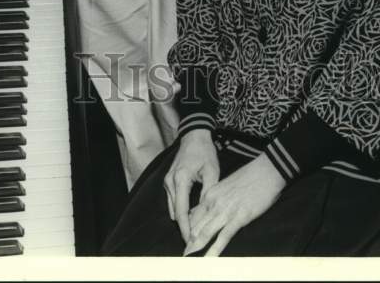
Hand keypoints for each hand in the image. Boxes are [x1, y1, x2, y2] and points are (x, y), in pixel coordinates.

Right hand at [163, 130, 218, 244]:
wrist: (194, 136)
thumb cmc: (205, 152)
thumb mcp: (212, 171)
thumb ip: (209, 191)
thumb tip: (207, 212)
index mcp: (180, 179)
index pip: (181, 211)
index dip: (186, 228)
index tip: (191, 243)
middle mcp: (170, 182)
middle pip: (174, 212)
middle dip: (183, 228)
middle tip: (193, 243)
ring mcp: (167, 181)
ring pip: (172, 208)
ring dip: (181, 220)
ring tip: (193, 233)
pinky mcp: (168, 181)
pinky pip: (173, 200)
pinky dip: (179, 210)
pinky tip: (190, 217)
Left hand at [183, 153, 285, 256]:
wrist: (265, 170)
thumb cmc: (248, 177)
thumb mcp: (225, 185)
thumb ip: (214, 198)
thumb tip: (205, 211)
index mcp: (210, 194)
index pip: (193, 216)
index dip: (187, 230)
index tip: (184, 241)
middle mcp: (214, 203)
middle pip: (196, 226)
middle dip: (189, 242)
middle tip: (183, 255)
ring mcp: (226, 211)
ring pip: (206, 232)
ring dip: (196, 247)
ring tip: (189, 260)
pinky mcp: (239, 217)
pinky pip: (224, 237)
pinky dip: (215, 250)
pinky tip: (209, 259)